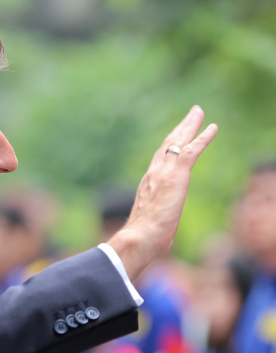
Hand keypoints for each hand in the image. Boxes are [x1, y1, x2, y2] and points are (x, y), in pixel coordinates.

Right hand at [107, 106, 217, 279]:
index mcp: (148, 184)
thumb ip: (156, 222)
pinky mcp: (176, 176)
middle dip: (180, 128)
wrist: (140, 236)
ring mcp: (164, 173)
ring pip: (178, 142)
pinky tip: (212, 128)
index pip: (159, 159)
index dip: (168, 146)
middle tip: (190, 115)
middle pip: (167, 145)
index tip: (176, 135)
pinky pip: (191, 151)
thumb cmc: (143, 238)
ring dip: (190, 126)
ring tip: (199, 113)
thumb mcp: (151, 225)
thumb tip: (161, 239)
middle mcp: (153, 174)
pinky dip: (203, 138)